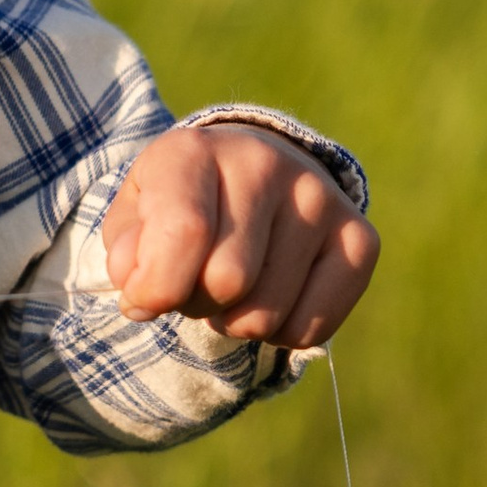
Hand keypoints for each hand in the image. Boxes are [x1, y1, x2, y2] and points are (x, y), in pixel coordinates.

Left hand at [102, 126, 378, 351]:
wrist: (248, 172)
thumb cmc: (179, 204)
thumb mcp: (134, 217)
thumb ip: (126, 254)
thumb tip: (142, 289)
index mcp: (195, 151)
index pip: (185, 233)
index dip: (156, 288)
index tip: (142, 300)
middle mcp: (265, 163)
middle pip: (228, 281)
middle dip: (197, 304)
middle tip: (194, 284)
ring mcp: (319, 197)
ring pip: (267, 313)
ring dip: (235, 322)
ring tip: (230, 289)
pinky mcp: (360, 237)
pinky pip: (312, 328)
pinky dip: (280, 336)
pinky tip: (271, 299)